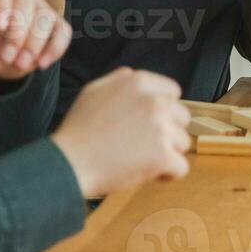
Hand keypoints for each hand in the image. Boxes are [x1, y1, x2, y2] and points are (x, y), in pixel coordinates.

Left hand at [0, 0, 71, 78]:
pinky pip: (63, 30)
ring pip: (46, 16)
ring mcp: (39, 7)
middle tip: (6, 56)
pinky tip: (42, 64)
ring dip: (34, 43)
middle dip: (19, 30)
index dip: (1, 3)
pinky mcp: (54, 24)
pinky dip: (56, 47)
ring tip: (20, 65)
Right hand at [51, 68, 190, 198]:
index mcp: (139, 82)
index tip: (146, 124)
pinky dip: (168, 175)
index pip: (173, 93)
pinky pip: (181, 168)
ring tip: (139, 159)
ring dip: (166, 154)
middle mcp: (154, 101)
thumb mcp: (93, 91)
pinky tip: (148, 174)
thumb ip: (120, 81)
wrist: (67, 164)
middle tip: (141, 145)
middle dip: (167, 132)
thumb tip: (134, 76)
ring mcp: (160, 127)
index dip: (163, 111)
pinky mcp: (162, 155)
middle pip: (182, 117)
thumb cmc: (78, 131)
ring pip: (183, 143)